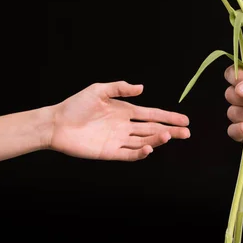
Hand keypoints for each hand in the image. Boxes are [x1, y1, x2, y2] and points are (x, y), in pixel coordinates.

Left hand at [49, 81, 189, 160]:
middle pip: (153, 129)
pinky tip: (149, 148)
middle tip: (187, 133)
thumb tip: (142, 88)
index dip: (168, 117)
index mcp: (125, 111)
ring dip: (157, 140)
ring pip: (144, 141)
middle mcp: (125, 127)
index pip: (152, 115)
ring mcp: (118, 140)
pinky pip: (129, 154)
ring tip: (168, 136)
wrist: (56, 124)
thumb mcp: (98, 90)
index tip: (184, 120)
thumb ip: (120, 88)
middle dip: (171, 131)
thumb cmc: (76, 105)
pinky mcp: (109, 152)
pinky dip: (140, 153)